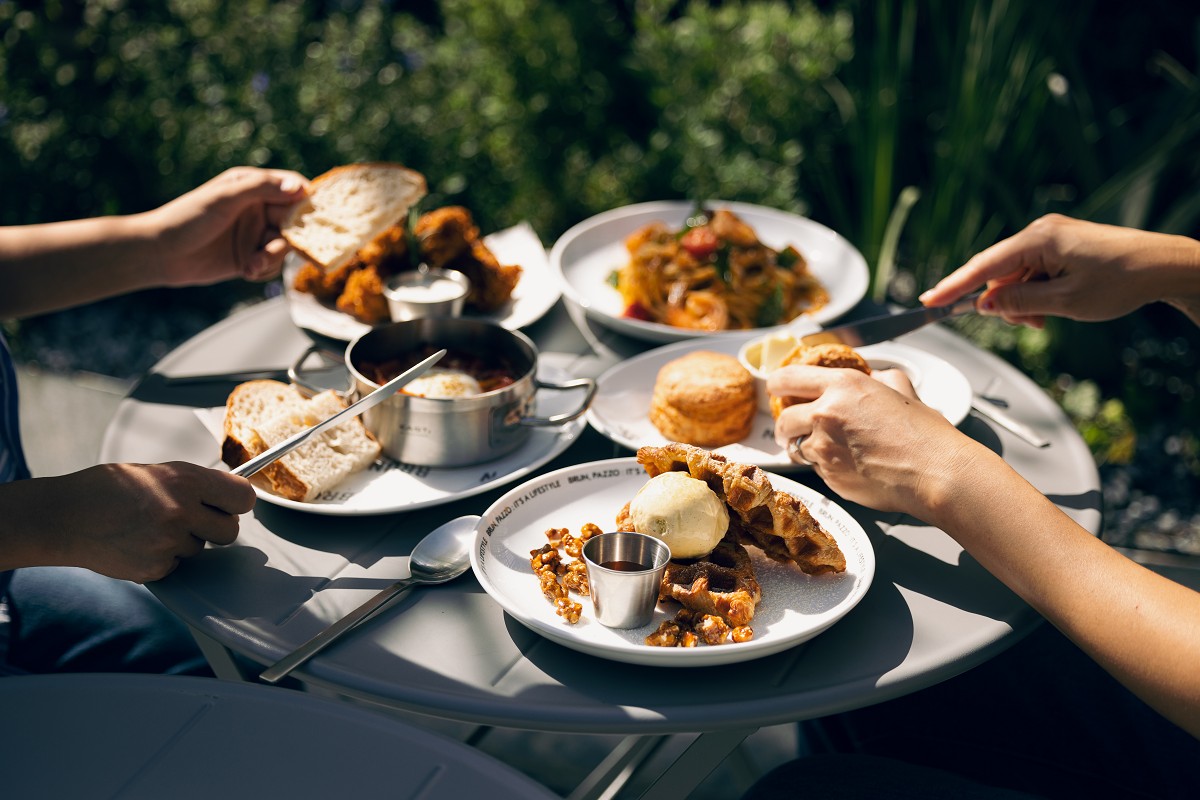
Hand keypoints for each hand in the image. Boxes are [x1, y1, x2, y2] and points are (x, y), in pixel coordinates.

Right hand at [37, 462, 255, 582]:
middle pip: (230, 530)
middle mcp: (182, 511)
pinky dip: (163, 558)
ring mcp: (168, 542)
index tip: (232, 504)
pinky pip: (177, 565)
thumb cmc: (108, 489)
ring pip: (200, 548)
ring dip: (184, 541)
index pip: (243, 497)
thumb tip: (227, 497)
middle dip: (215, 526)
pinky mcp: (155, 567)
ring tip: (150, 527)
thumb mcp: (157, 473)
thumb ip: (194, 485)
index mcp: (186, 480)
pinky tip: (138, 543)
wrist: (64, 516)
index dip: (238, 502)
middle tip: (192, 518)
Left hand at [143, 167, 309, 285]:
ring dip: (272, 257)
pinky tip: (245, 270)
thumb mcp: (226, 198)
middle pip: (295, 221)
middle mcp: (258, 208)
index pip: (292, 188)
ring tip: (253, 263)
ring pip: (285, 246)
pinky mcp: (250, 256)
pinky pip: (271, 264)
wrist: (160, 253)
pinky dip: (262, 269)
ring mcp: (254, 234)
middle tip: (282, 246)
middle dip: (292, 237)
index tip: (317, 215)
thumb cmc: (188, 217)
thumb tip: (300, 188)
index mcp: (252, 186)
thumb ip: (262, 189)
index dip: (308, 200)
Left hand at [770, 366, 976, 517]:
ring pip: (796, 447)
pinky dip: (824, 468)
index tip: (776, 389)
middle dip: (786, 425)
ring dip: (805, 448)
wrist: (934, 472)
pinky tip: (848, 466)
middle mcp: (826, 413)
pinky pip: (815, 470)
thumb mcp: (903, 391)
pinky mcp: (828, 476)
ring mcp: (824, 447)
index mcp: (842, 386)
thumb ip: (882, 379)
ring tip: (828, 450)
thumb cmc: (925, 434)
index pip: (788, 378)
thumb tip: (876, 376)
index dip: (777, 385)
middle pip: (783, 419)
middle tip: (794, 429)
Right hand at [918, 214, 1199, 328]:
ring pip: (1013, 276)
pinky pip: (1030, 273)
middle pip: (996, 272)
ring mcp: (1049, 238)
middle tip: (1025, 324)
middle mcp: (1039, 232)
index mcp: (1038, 239)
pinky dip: (1033, 294)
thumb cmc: (1122, 281)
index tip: (928, 301)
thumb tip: (986, 304)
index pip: (983, 266)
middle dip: (1001, 302)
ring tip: (1046, 319)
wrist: (1164, 266)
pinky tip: (1049, 308)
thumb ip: (1020, 302)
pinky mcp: (1059, 245)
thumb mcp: (1066, 302)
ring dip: (1020, 302)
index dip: (953, 287)